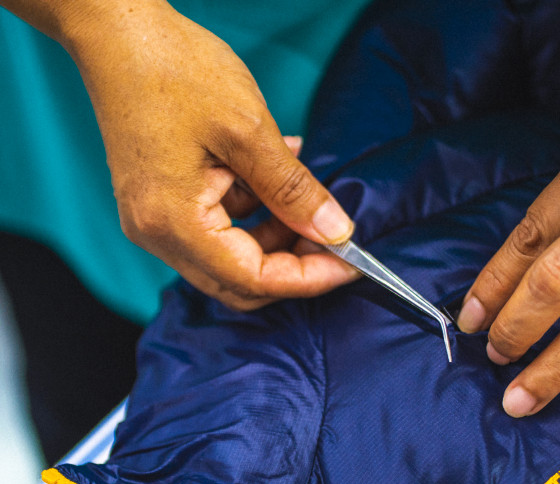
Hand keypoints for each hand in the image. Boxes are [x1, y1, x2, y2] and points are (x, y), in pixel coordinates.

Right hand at [62, 0, 357, 310]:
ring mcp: (156, 222)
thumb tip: (334, 232)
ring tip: (308, 200)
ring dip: (276, 239)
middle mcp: (158, 234)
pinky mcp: (162, 205)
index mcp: (174, 222)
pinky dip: (255, 215)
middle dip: (293, 266)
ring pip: (231, 260)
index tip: (350, 262)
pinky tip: (275, 179)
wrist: (117, 31)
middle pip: (240, 283)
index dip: (309, 278)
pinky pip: (218, 230)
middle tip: (334, 239)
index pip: (254, 280)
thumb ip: (294, 190)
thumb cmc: (173, 69)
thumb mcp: (249, 130)